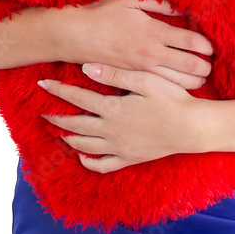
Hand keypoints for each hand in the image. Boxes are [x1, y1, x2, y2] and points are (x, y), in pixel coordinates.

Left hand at [38, 62, 209, 171]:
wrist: (192, 128)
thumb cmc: (172, 99)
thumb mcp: (145, 80)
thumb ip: (114, 75)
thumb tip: (87, 68)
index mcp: (113, 109)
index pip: (78, 97)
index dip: (59, 90)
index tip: (43, 83)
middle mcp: (111, 130)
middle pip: (75, 125)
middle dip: (56, 117)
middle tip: (42, 111)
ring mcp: (119, 147)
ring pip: (85, 146)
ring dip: (68, 138)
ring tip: (58, 131)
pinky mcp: (129, 159)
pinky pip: (103, 165)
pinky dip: (88, 162)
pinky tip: (82, 156)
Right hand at [55, 0, 212, 89]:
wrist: (75, 36)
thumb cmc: (103, 14)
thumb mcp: (131, 0)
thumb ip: (160, 3)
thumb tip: (183, 6)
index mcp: (153, 32)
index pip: (191, 42)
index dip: (206, 45)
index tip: (211, 46)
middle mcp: (151, 55)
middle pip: (190, 67)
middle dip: (206, 67)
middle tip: (210, 63)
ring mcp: (142, 70)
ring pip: (178, 83)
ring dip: (194, 81)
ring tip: (200, 75)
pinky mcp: (133, 80)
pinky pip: (161, 88)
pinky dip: (175, 88)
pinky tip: (179, 84)